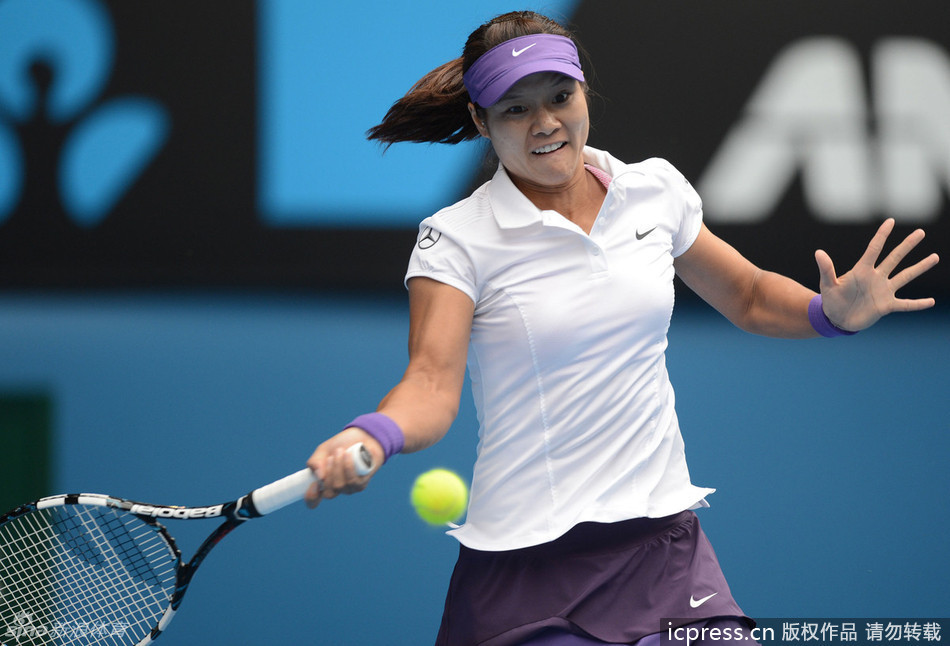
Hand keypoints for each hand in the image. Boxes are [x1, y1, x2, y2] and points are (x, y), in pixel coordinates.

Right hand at [304, 428, 382, 508]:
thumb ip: (315, 462)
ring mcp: (349, 488)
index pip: (313, 501)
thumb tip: (320, 477)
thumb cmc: (341, 445)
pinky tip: (349, 455)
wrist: (362, 436)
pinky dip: (349, 467)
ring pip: (340, 486)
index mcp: (322, 483)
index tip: (313, 484)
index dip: (311, 498)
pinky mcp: (361, 484)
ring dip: (338, 468)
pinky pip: (353, 481)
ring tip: (340, 451)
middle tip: (331, 457)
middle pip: (329, 493)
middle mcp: (335, 489)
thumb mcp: (323, 450)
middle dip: (328, 473)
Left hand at [815, 218, 939, 331]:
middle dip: (907, 245)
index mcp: (862, 270)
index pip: (874, 249)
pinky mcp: (886, 306)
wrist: (836, 319)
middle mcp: (876, 277)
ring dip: (920, 267)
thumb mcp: (827, 284)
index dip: (882, 235)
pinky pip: (905, 305)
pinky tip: (931, 302)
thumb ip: (826, 269)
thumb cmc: (831, 299)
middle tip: (920, 232)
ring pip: (905, 276)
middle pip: (894, 258)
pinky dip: (917, 304)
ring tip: (935, 257)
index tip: (890, 220)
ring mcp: (883, 291)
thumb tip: (818, 252)